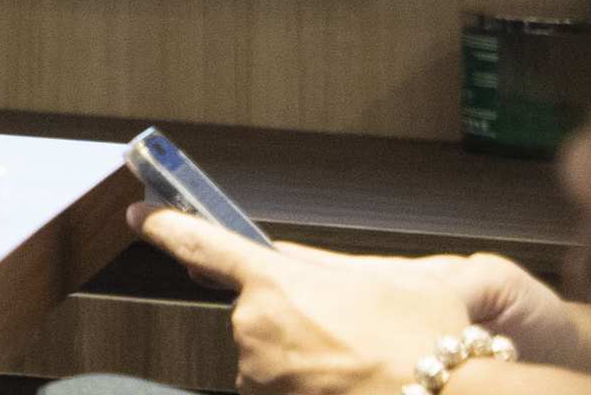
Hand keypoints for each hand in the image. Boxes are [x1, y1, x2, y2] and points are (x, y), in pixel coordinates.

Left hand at [139, 215, 590, 391]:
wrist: (453, 394)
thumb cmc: (428, 339)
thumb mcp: (385, 278)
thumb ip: (319, 267)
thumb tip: (281, 257)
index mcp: (277, 280)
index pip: (202, 243)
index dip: (165, 225)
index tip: (138, 214)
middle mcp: (254, 326)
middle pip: (256, 314)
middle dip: (291, 321)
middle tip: (348, 333)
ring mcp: (259, 373)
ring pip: (268, 360)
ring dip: (301, 362)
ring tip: (358, 365)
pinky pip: (278, 388)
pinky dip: (306, 386)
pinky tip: (347, 383)